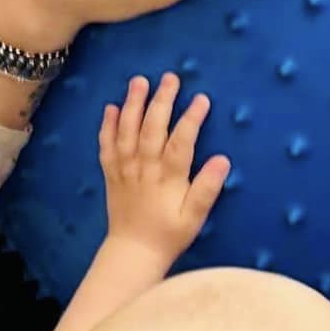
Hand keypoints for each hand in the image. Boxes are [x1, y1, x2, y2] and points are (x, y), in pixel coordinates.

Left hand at [99, 74, 228, 267]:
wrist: (133, 253)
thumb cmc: (169, 233)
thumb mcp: (194, 216)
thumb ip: (207, 188)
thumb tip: (222, 160)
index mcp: (167, 178)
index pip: (180, 143)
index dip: (190, 119)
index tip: (201, 98)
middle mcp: (144, 169)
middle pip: (151, 130)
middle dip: (161, 102)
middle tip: (170, 77)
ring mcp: (124, 169)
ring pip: (127, 133)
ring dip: (132, 106)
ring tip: (139, 81)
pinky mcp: (111, 173)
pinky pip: (106, 147)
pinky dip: (107, 127)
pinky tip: (110, 107)